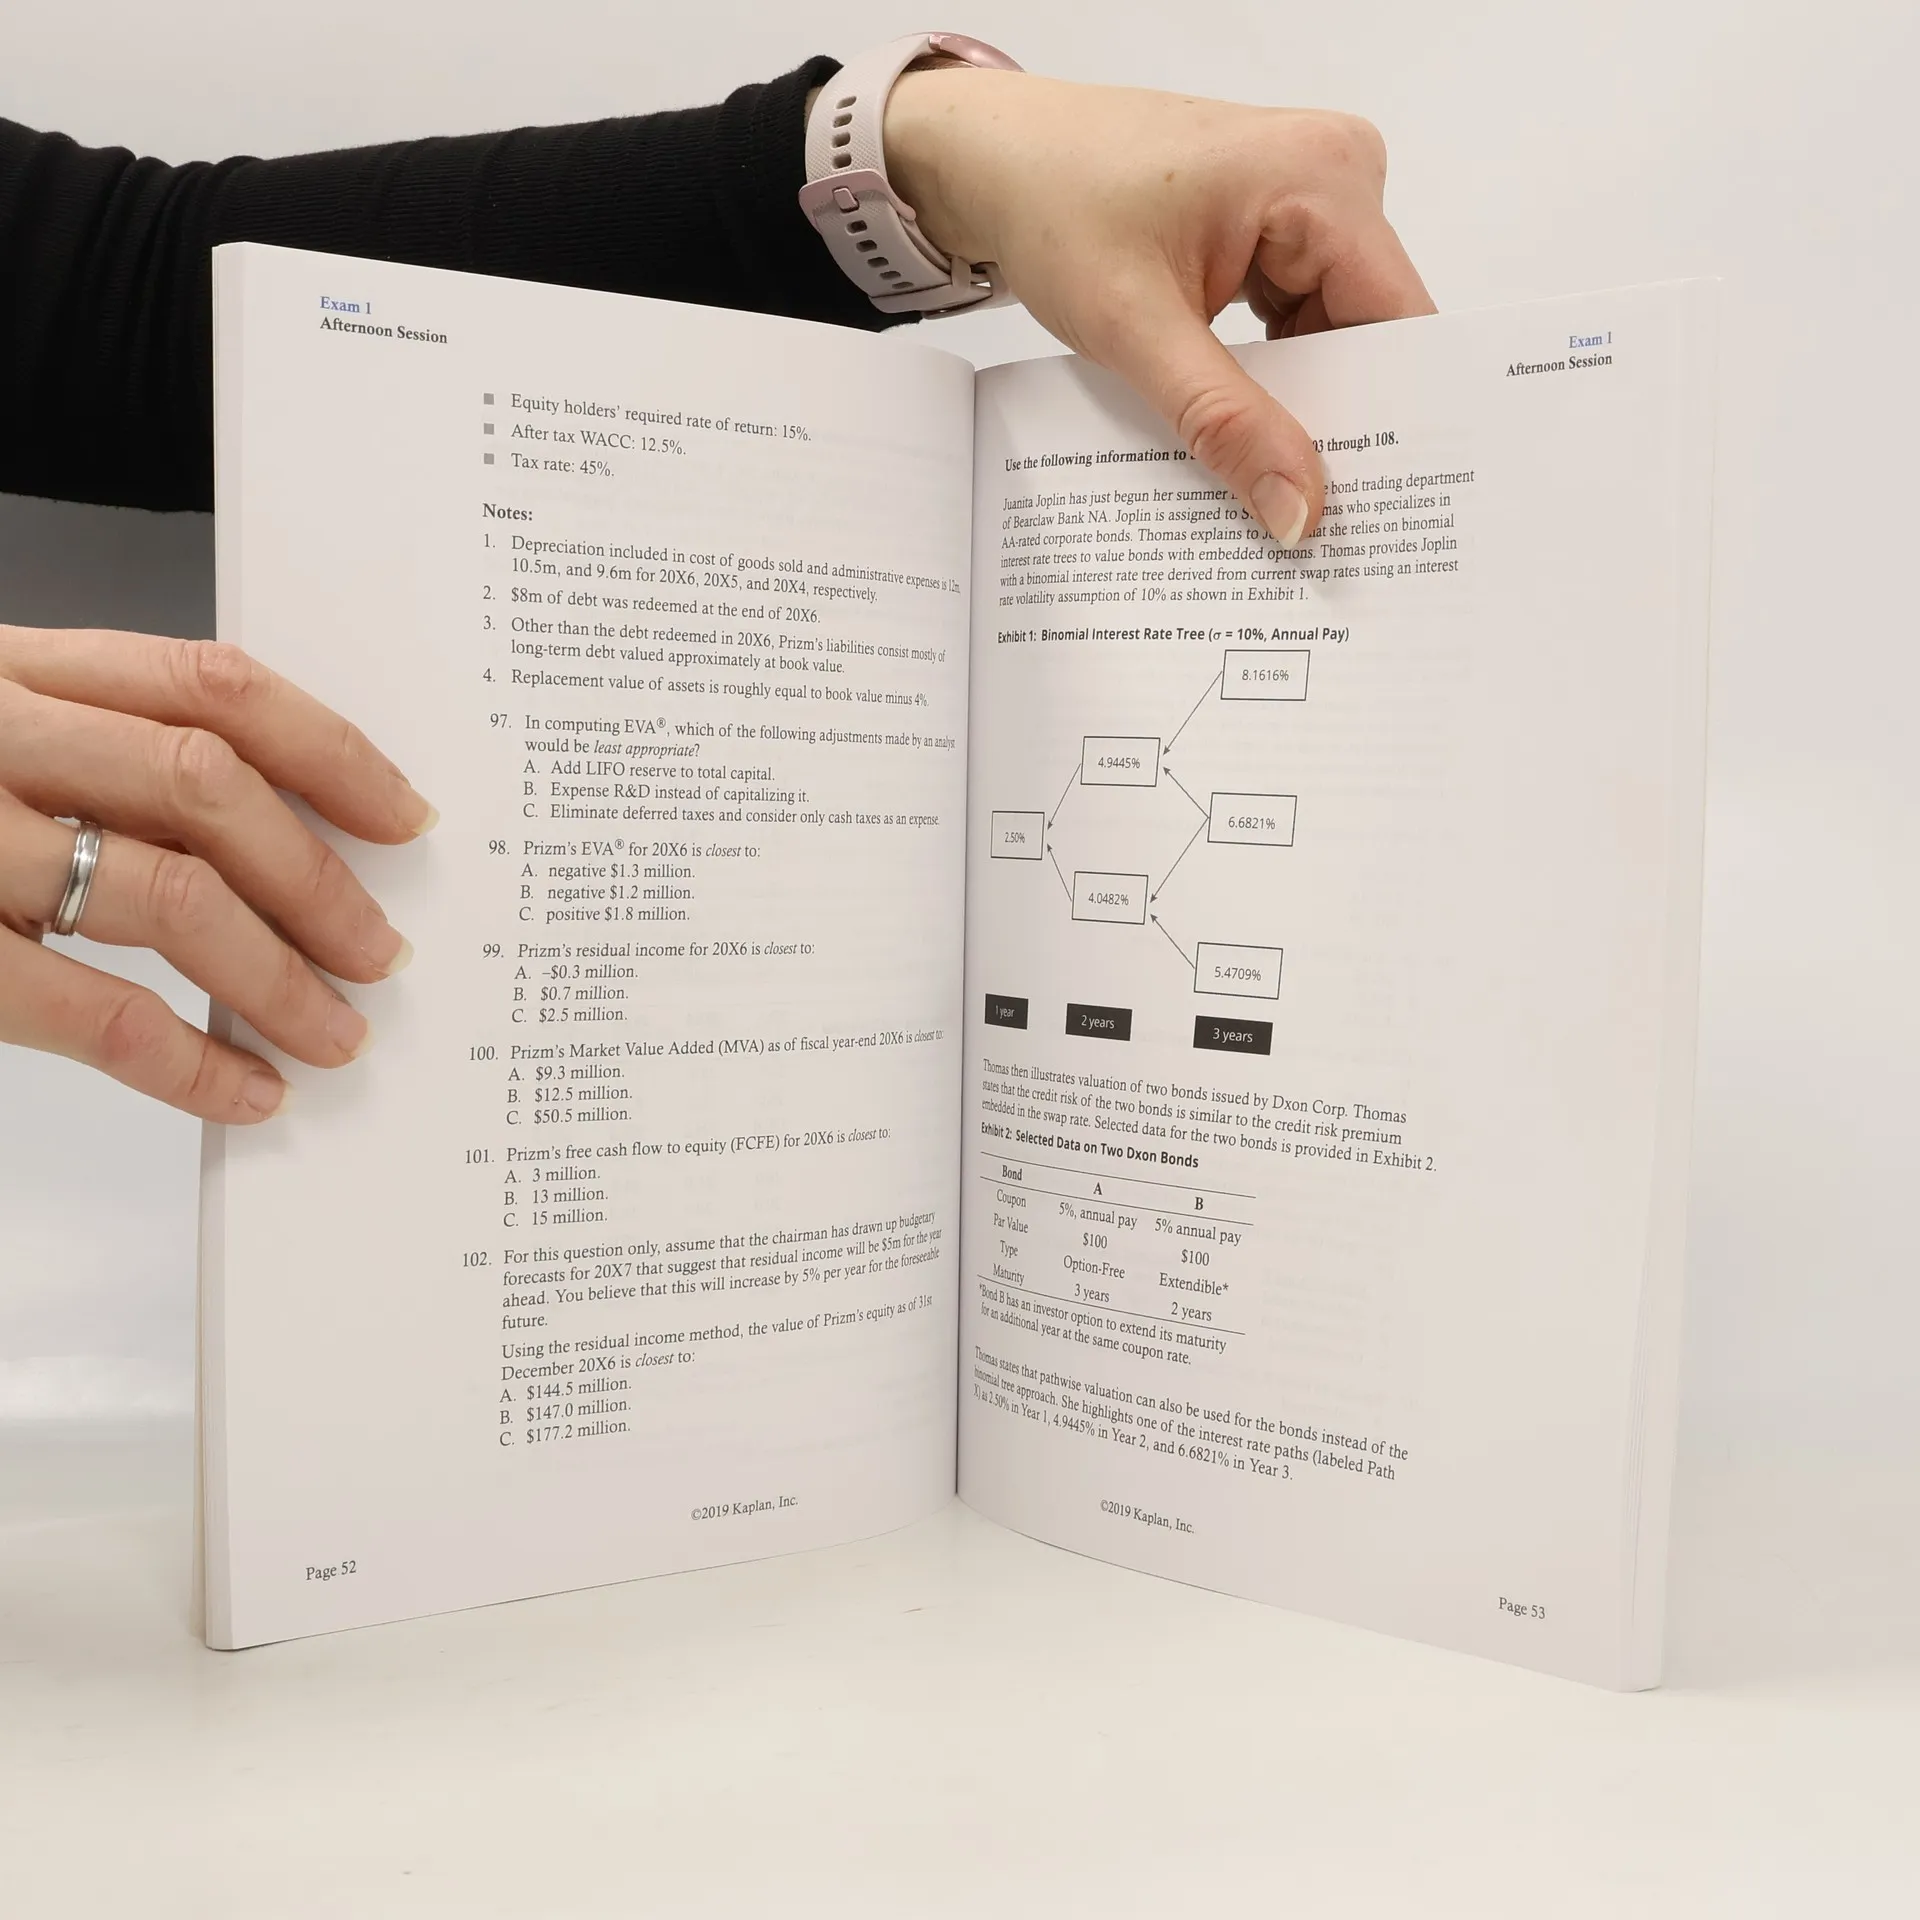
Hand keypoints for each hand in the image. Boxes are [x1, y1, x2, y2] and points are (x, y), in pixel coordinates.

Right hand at [0, 626, 432, 1121]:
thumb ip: (91, 747)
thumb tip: (266, 836)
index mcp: (10, 670)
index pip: (207, 683)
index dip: (328, 750)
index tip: (406, 817)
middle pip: (202, 786)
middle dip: (316, 878)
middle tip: (382, 953)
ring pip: (161, 892)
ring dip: (275, 975)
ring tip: (335, 1033)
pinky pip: (83, 1009)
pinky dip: (184, 1061)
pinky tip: (244, 1094)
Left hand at [886, 69, 1433, 542]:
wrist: (994, 161)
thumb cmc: (1054, 204)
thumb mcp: (1138, 329)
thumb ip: (1225, 422)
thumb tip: (1299, 510)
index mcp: (1323, 176)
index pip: (1397, 320)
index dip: (1396, 417)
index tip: (1382, 508)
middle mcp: (1335, 174)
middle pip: (1369, 330)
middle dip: (1340, 420)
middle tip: (1317, 522)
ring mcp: (1308, 200)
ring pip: (1331, 335)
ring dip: (1299, 406)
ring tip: (1277, 485)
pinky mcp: (1276, 229)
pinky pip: (1297, 320)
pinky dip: (1271, 378)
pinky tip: (1248, 430)